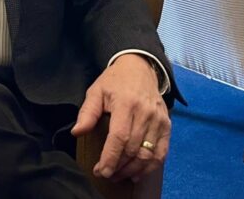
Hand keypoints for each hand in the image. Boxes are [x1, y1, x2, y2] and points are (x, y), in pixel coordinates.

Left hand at [71, 54, 170, 182]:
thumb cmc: (114, 81)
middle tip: (106, 174)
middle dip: (119, 166)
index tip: (101, 171)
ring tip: (119, 176)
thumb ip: (87, 112)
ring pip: (148, 154)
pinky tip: (138, 172)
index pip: (119, 137)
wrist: (139, 67)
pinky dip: (151, 166)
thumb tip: (77, 132)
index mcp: (126, 103)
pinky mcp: (167, 125)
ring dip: (133, 170)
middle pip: (133, 149)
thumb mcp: (96, 91)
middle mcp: (145, 113)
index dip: (110, 158)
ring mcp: (159, 119)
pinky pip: (162, 152)